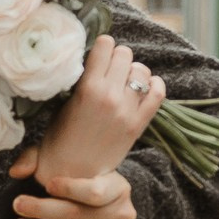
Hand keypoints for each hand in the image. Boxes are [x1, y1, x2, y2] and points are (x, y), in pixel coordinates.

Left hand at [13, 170, 136, 218]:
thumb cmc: (81, 181)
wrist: (103, 208)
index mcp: (119, 187)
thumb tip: (16, 172)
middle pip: (78, 215)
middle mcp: (123, 214)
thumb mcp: (66, 163)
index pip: (94, 192)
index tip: (45, 185)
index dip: (70, 189)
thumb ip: (38, 160)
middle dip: (43, 211)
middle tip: (18, 206)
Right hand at [16, 37, 164, 191]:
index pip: (105, 45)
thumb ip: (76, 80)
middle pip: (124, 54)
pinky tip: (143, 89)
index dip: (101, 48)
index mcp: (87, 88)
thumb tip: (91, 59)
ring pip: (141, 70)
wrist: (72, 173)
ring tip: (124, 82)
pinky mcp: (139, 124)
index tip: (98, 57)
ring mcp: (127, 110)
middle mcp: (110, 96)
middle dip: (117, 59)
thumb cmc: (60, 137)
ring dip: (133, 72)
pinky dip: (154, 85)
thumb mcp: (59, 105)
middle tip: (110, 71)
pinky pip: (158, 92)